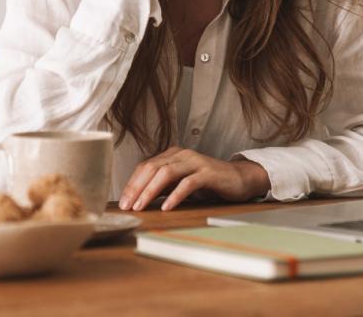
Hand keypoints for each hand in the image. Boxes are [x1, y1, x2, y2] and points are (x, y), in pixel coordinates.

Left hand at [119, 147, 270, 211]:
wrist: (239, 179)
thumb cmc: (207, 183)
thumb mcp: (180, 183)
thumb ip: (163, 187)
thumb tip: (138, 199)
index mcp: (172, 155)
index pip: (145, 166)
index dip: (132, 183)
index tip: (123, 202)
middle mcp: (181, 155)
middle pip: (152, 168)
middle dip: (136, 188)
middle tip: (127, 206)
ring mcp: (195, 162)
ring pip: (166, 173)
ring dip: (150, 191)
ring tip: (141, 207)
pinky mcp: (208, 172)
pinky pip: (188, 183)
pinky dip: (175, 196)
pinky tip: (166, 207)